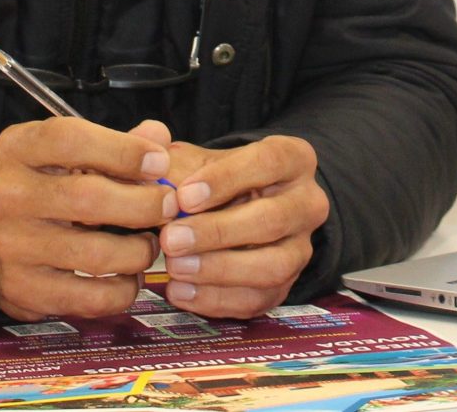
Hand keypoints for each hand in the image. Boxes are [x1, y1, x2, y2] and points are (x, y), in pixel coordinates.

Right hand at [0, 117, 178, 318]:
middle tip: (169, 207)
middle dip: (143, 205)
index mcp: (19, 149)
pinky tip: (129, 278)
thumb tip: (159, 138)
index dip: (123, 151)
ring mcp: (12, 245)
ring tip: (149, 245)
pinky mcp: (23, 290)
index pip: (72, 140)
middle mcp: (9, 194)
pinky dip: (122, 291)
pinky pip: (88, 297)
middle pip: (89, 199)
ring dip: (138, 252)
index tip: (160, 163)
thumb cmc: (42, 190)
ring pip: (95, 254)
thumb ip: (116, 144)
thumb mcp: (66, 155)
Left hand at [157, 134, 328, 318]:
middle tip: (171, 239)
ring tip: (175, 267)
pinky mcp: (286, 285)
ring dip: (219, 270)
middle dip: (217, 233)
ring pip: (272, 266)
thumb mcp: (197, 160)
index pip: (268, 162)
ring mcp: (300, 247)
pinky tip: (181, 290)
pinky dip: (216, 300)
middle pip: (272, 219)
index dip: (226, 179)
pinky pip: (258, 299)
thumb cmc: (215, 182)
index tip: (184, 196)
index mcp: (292, 159)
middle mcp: (307, 203)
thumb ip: (172, 159)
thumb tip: (150, 156)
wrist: (234, 210)